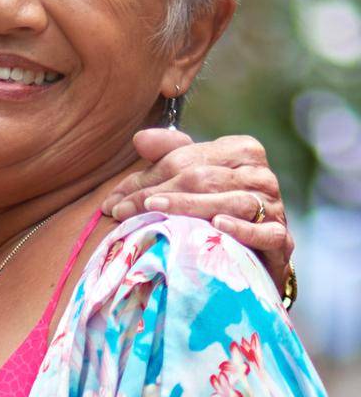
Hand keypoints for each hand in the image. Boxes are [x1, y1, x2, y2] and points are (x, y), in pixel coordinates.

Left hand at [104, 129, 292, 287]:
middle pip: (202, 179)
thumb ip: (168, 157)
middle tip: (121, 211)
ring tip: (153, 212)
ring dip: (188, 207)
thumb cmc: (215, 211)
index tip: (113, 199)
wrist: (255, 257)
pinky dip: (242, 229)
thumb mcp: (192, 179)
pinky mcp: (282, 238)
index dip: (146, 179)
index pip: (185, 160)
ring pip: (228, 202)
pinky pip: (265, 232)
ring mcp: (274, 206)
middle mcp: (260, 175)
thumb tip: (139, 138)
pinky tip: (217, 224)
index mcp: (241, 151)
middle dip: (156, 195)